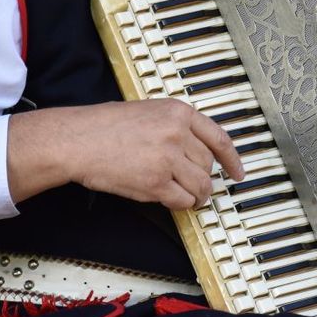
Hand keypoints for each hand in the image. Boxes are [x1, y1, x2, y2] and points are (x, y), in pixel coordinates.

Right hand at [8, 99, 244, 209]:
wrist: (78, 140)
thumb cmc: (105, 126)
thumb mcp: (149, 111)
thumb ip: (176, 126)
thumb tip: (199, 151)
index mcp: (179, 112)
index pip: (220, 138)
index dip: (232, 160)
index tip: (238, 173)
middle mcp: (178, 133)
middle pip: (208, 166)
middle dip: (202, 179)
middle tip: (192, 185)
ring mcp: (168, 158)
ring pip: (200, 186)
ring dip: (196, 196)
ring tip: (184, 196)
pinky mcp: (156, 182)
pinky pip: (182, 201)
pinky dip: (180, 205)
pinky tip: (170, 199)